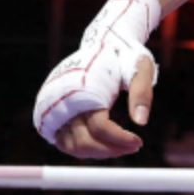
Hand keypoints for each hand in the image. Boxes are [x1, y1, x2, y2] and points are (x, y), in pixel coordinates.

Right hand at [34, 0, 161, 157]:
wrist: (103, 42)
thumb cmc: (124, 56)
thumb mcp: (140, 68)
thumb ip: (142, 92)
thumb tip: (141, 122)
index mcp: (84, 90)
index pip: (100, 128)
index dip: (120, 139)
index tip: (139, 142)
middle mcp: (64, 102)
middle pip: (83, 142)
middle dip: (110, 150)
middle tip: (133, 147)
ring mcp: (54, 109)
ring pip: (71, 146)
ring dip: (96, 152)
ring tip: (120, 147)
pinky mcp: (51, 113)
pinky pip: (64, 141)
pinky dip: (82, 147)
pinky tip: (104, 144)